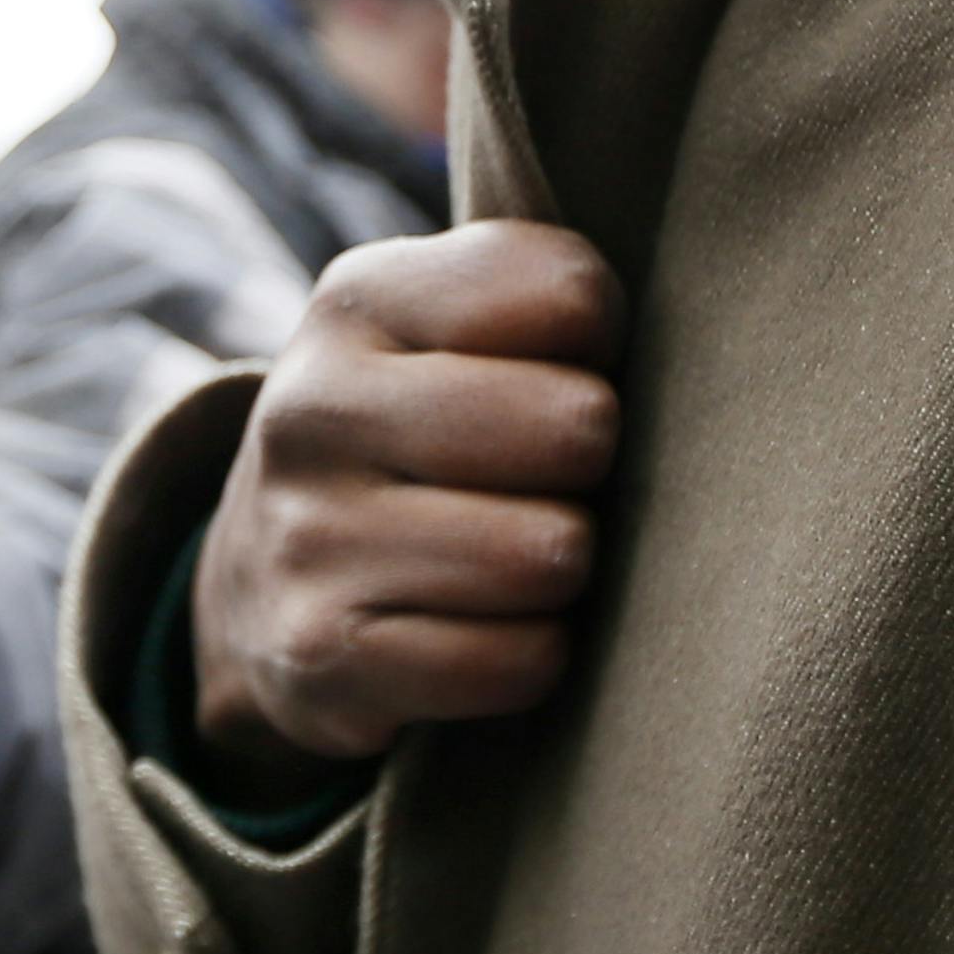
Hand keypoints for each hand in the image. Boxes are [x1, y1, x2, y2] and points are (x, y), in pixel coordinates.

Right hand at [192, 222, 622, 800]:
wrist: (264, 571)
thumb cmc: (419, 430)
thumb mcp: (449, 323)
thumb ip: (546, 292)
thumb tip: (690, 351)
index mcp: (360, 299)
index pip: (571, 293)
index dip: (601, 345)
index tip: (560, 371)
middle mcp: (313, 404)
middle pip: (573, 425)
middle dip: (593, 468)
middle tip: (548, 482)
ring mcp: (304, 531)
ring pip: (548, 555)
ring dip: (564, 572)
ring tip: (517, 555)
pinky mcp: (318, 652)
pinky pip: (512, 662)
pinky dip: (529, 657)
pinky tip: (485, 626)